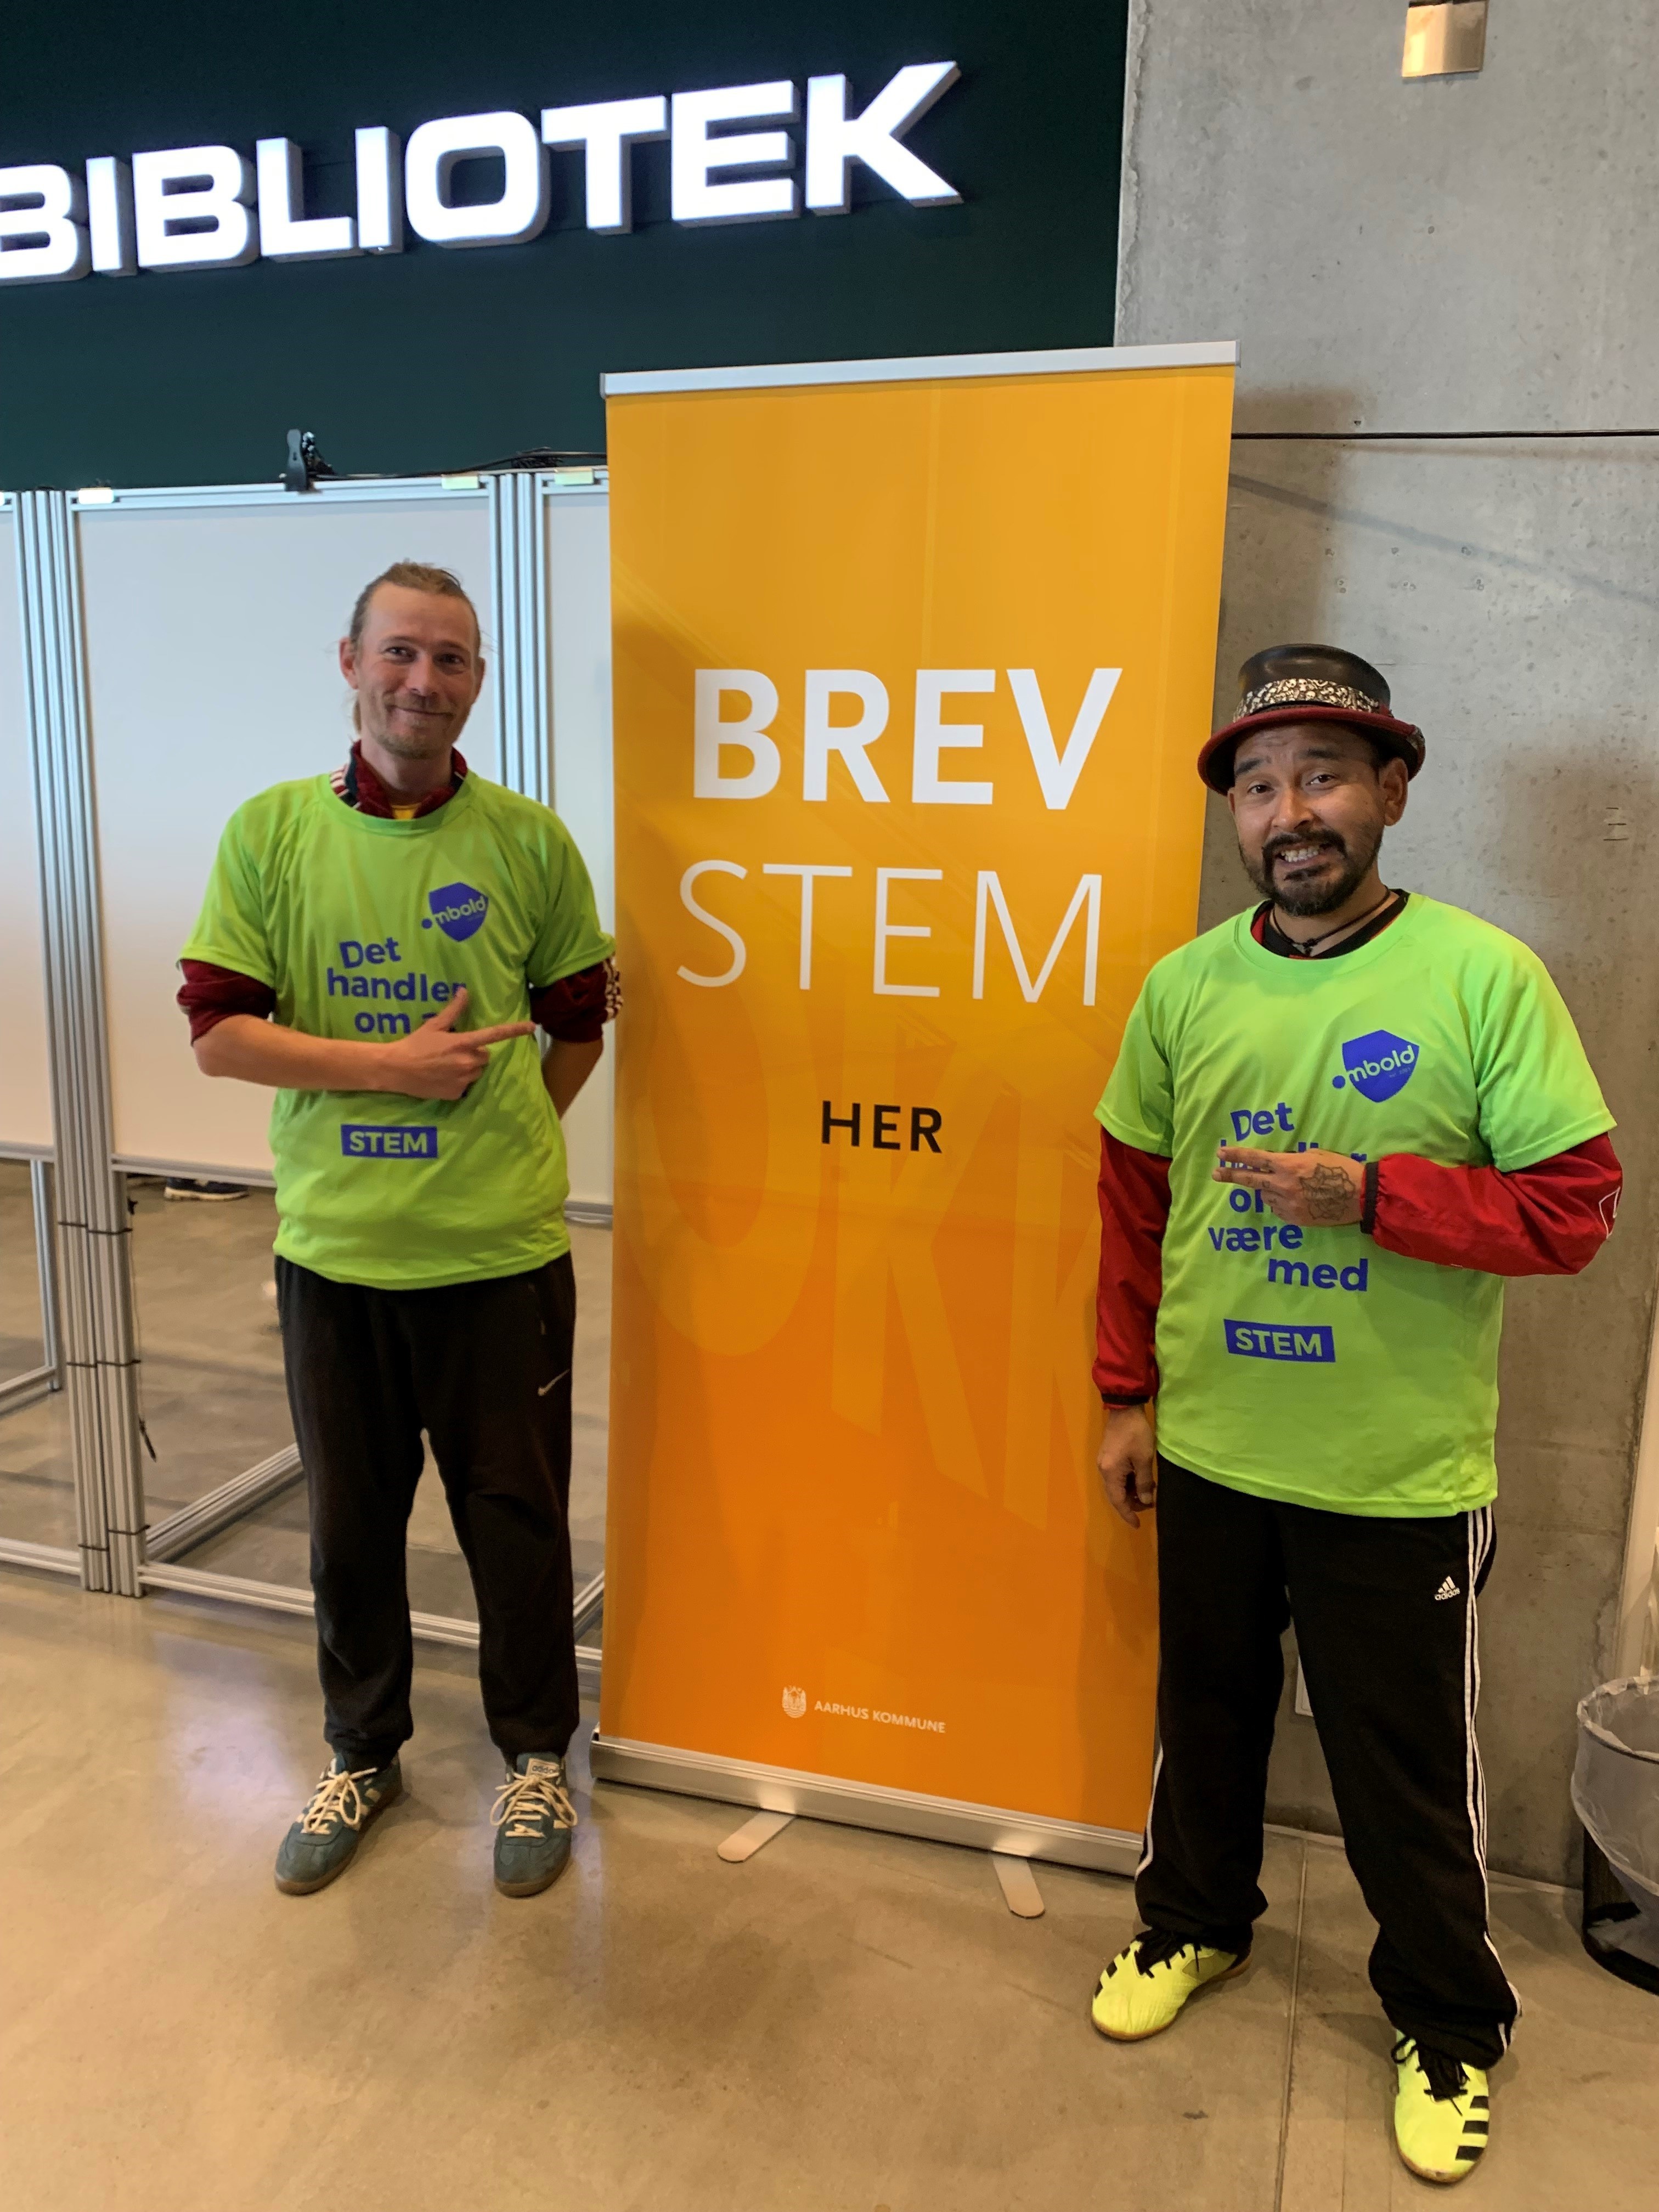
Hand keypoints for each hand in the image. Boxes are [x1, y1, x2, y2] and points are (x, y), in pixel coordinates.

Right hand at [377, 987, 533, 1100]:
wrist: (395, 1069)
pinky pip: (465, 1086)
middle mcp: (467, 1062)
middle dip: (475, 1053)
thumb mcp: (433, 1025)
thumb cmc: (414, 1044)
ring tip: (447, 1064)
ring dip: (468, 1068)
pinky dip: (458, 1082)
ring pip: (477, 1072)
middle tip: (455, 1050)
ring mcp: (463, 1080)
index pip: (494, 1035)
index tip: (532, 1026)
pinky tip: (442, 1077)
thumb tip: (464, 991)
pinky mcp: (456, 1094)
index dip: (514, 1030)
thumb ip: (453, 1010)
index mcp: (463, 1043)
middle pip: (485, 1056)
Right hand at [1097, 1405, 1157, 1527]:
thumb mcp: (1144, 1460)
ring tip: (1148, 1492)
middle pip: (1116, 1495)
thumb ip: (1144, 1482)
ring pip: (1117, 1486)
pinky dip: (1128, 1482)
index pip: (1118, 1501)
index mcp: (1111, 1473)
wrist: (1124, 1409)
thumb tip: (1145, 1500)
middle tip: (1150, 1504)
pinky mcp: (1108, 1456)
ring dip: (1131, 1492)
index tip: (1138, 1525)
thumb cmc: (1136, 1434)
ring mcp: (1105, 1463)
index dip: (1128, 1514)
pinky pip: (1117, 1476)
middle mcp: (1103, 1470)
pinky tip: (1141, 1480)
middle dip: (1132, 1503)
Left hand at [1211, 1144, 1363, 1225]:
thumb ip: (1292, 1160)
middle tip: (1215, 1174)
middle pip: (1250, 1180)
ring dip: (1270, 1189)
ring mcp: (1287, 1204)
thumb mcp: (1315, 1155)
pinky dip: (1282, 1202)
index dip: (1236, 1155)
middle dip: (1231, 1175)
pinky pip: (1279, 1209)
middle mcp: (1282, 1185)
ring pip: (1266, 1195)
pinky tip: (1299, 1199)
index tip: (1221, 1154)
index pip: (1254, 1159)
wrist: (1360, 1196)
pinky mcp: (1295, 1218)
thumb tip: (1279, 1165)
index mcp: (1288, 1165)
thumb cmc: (1340, 1169)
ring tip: (1290, 1186)